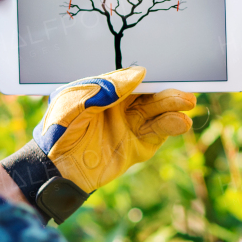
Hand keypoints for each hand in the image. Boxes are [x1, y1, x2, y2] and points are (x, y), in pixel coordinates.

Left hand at [35, 67, 194, 191]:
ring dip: (173, 108)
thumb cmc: (57, 130)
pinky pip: (157, 135)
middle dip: (168, 93)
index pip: (132, 80)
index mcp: (106, 92)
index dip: (148, 77)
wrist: (53, 168)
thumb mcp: (76, 102)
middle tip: (185, 92)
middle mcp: (121, 108)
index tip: (161, 74)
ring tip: (187, 104)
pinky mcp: (136, 148)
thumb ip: (106, 88)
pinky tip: (181, 122)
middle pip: (150, 96)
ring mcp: (130, 128)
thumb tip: (138, 73)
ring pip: (157, 114)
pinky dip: (171, 127)